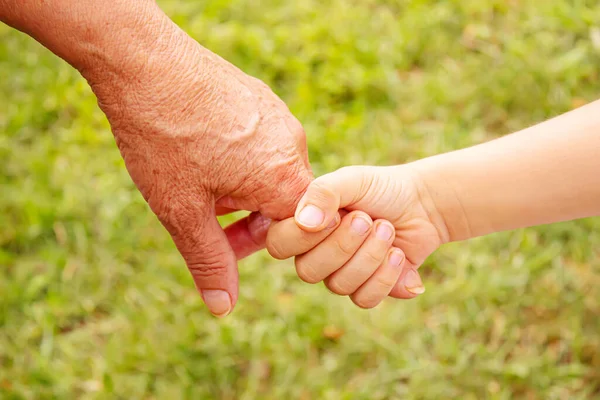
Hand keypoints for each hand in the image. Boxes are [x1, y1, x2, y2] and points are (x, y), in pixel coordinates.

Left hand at [85, 23, 311, 316]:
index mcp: (283, 178)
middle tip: (206, 217)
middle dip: (248, 219)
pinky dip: (241, 159)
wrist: (142, 61)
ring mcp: (279, 117)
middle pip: (284, 202)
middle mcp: (292, 145)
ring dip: (243, 189)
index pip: (298, 233)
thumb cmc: (163, 138)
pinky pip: (264, 142)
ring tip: (200, 182)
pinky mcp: (262, 99)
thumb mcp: (181, 209)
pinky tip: (204, 152)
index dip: (261, 245)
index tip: (226, 242)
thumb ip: (209, 260)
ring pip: (272, 171)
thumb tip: (223, 306)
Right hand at [287, 165, 445, 297]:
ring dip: (371, 255)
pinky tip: (398, 254)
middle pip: (308, 272)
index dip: (305, 236)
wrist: (422, 204)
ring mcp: (340, 274)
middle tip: (368, 220)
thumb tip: (304, 223)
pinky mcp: (367, 290)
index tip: (337, 214)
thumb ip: (323, 193)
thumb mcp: (352, 180)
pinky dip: (386, 276)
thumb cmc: (380, 189)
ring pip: (339, 286)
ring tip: (387, 230)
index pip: (279, 245)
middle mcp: (315, 254)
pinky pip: (364, 299)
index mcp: (302, 226)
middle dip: (344, 245)